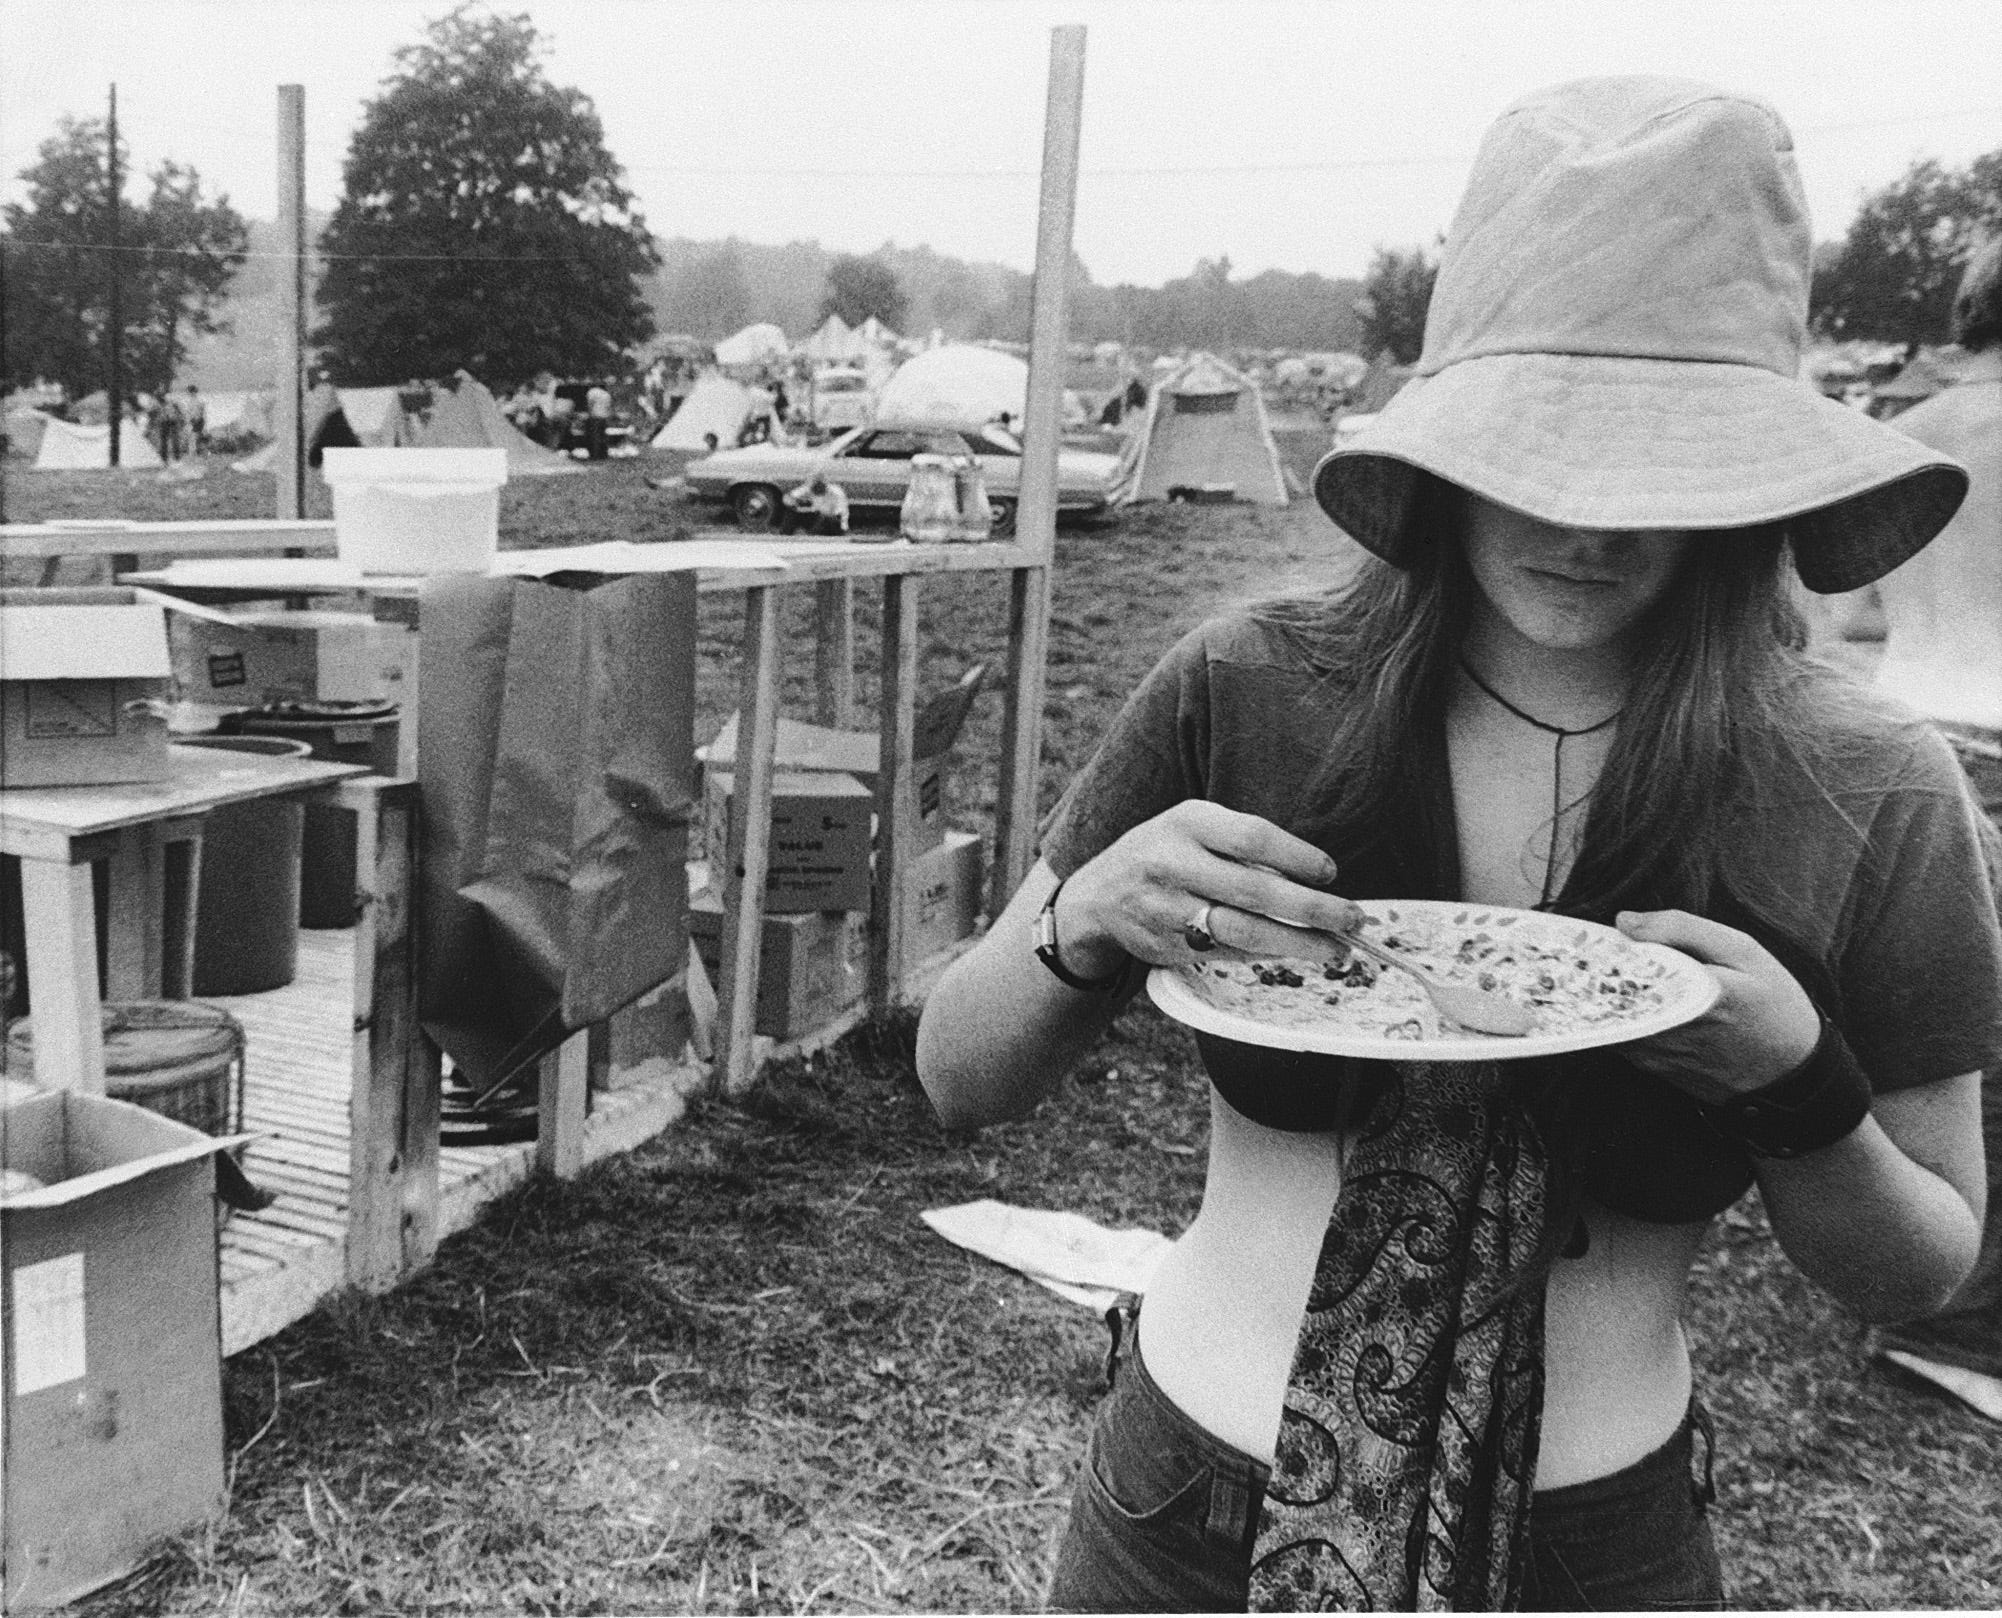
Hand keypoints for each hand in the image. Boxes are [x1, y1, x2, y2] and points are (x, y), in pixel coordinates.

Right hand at [1057, 803, 1364, 977]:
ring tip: (1335, 949)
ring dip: (1296, 943)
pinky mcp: (1166, 946)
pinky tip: (1292, 952)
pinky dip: (1263, 954)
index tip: (1330, 872)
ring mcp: (1167, 909)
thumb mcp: (1193, 827)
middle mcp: (1172, 864)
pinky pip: (1225, 953)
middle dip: (1312, 910)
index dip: (1297, 857)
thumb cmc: (1165, 852)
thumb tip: (1311, 878)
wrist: (1098, 896)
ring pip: (1241, 931)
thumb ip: (1241, 844)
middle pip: (1254, 891)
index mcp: (1186, 823)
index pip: (1251, 837)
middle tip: (1353, 919)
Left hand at [1613, 910, 1821, 1102]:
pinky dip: (1621, 1018)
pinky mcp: (1655, 1071)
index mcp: (1692, 994)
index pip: (1621, 970)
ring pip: (1609, 1019)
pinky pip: (1622, 1039)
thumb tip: (1626, 922)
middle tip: (1602, 954)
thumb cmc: (1774, 1007)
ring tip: (1623, 975)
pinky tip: (1639, 1002)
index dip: (1602, 951)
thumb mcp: (1742, 951)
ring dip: (1608, 997)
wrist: (1794, 1074)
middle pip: (1605, 995)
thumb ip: (1682, 929)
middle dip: (1598, 973)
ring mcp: (1657, 1056)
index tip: (1595, 936)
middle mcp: (1668, 1031)